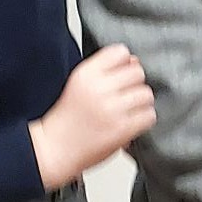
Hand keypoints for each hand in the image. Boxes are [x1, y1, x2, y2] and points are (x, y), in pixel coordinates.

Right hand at [29, 46, 155, 189]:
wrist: (53, 149)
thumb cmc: (66, 120)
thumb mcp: (78, 85)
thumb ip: (104, 71)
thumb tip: (134, 61)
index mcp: (86, 74)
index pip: (120, 52)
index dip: (125, 63)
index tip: (122, 74)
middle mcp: (99, 88)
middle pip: (137, 72)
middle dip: (134, 84)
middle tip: (126, 96)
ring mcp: (111, 109)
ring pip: (146, 94)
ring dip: (141, 102)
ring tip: (129, 110)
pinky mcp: (122, 129)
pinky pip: (148, 115)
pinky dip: (144, 119)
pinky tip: (132, 122)